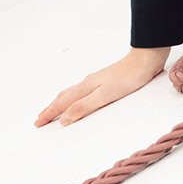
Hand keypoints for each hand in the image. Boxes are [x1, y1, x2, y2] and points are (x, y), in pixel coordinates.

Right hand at [34, 45, 170, 126]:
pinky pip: (83, 91)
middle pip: (64, 97)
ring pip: (72, 92)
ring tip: (53, 107)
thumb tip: (63, 119)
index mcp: (85, 87)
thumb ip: (83, 106)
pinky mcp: (106, 81)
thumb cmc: (128, 77)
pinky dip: (74, 97)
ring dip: (60, 102)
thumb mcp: (104, 95)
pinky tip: (80, 97)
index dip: (49, 114)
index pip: (62, 103)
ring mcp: (96, 81)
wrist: (145, 60)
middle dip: (50, 108)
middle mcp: (88, 83)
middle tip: (40, 118)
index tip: (38, 123)